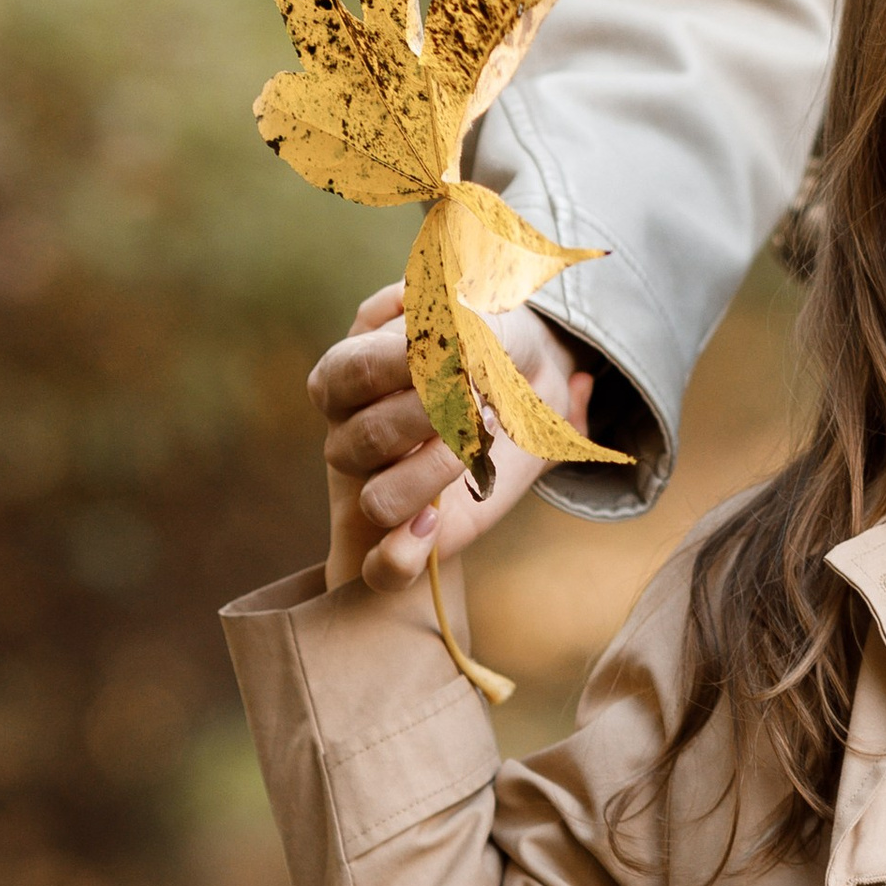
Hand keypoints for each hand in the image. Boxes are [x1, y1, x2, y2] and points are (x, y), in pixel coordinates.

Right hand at [311, 282, 594, 594]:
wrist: (535, 387)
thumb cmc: (495, 345)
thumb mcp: (487, 318)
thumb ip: (459, 321)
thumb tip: (431, 320)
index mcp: (349, 371)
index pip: (353, 370)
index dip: (408, 364)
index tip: (463, 353)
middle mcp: (352, 431)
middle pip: (366, 438)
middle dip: (435, 415)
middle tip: (483, 398)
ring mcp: (377, 483)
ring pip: (379, 501)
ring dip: (436, 472)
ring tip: (481, 442)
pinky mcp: (412, 532)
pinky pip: (382, 567)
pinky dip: (404, 555)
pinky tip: (438, 521)